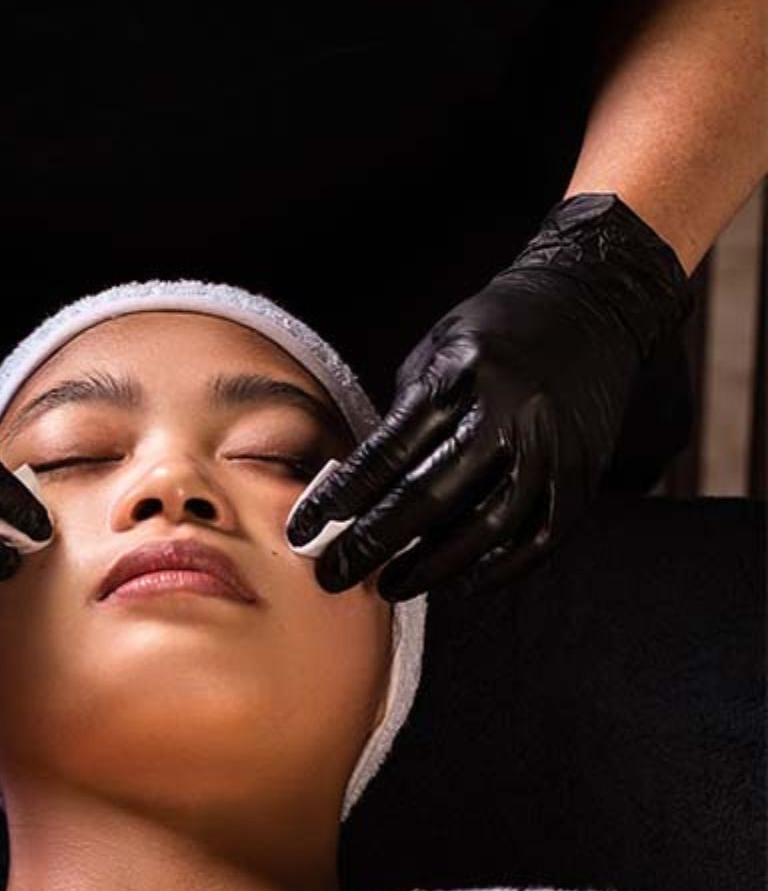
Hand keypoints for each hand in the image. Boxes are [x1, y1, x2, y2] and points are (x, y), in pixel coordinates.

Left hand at [287, 193, 693, 600]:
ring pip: (483, 529)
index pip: (384, 454)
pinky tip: (458, 583)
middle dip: (372, 544)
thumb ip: (402, 420)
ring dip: (430, 568)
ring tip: (390, 586)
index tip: (303, 530)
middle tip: (334, 574)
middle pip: (427, 498)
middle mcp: (506, 416)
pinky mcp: (581, 475)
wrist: (588, 304)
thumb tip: (361, 489)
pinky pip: (535, 540)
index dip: (339, 499)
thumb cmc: (493, 331)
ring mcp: (549, 449)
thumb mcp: (432, 354)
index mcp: (457, 379)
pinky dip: (494, 570)